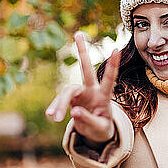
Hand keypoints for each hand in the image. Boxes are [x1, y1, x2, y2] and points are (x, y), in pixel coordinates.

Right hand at [45, 31, 120, 145]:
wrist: (94, 134)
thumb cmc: (102, 129)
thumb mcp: (99, 128)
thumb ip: (88, 120)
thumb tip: (73, 112)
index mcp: (104, 96)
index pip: (109, 78)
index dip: (112, 65)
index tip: (116, 49)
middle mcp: (92, 90)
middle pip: (86, 69)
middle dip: (82, 52)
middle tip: (78, 34)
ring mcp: (80, 93)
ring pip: (67, 91)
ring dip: (59, 104)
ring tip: (54, 118)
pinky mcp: (70, 99)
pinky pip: (59, 101)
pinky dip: (55, 108)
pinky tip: (51, 115)